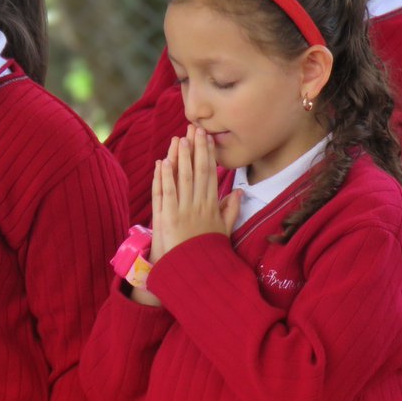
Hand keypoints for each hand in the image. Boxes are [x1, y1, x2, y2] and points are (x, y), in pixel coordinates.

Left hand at [155, 126, 238, 255]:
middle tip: (194, 128)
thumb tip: (239, 192)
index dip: (208, 154)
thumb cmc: (206, 251)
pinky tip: (162, 162)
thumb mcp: (224, 231)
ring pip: (181, 179)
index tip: (207, 137)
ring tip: (179, 138)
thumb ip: (231, 210)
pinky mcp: (166, 218)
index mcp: (211, 206)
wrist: (192, 272)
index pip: (210, 174)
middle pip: (197, 171)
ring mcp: (181, 211)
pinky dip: (163, 178)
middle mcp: (197, 206)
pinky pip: (164, 194)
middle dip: (195, 148)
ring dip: (179, 158)